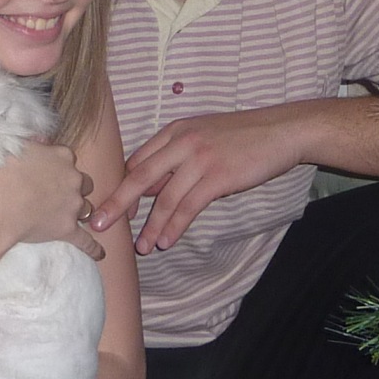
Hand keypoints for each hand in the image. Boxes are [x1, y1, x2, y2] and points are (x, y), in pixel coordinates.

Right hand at [0, 141, 104, 259]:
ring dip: (79, 211)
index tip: (49, 172)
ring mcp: (72, 205)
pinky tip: (100, 254)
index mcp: (61, 156)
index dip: (59, 167)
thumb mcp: (17, 145)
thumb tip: (42, 139)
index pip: (68, 158)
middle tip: (59, 194)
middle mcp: (73, 179)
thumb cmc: (1, 172)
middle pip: (84, 183)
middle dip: (75, 188)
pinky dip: (93, 248)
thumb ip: (34, 142)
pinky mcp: (67, 228)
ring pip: (86, 208)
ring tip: (68, 216)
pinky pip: (85, 240)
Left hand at [98, 107, 307, 253]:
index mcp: (175, 131)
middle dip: (116, 204)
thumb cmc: (244, 136)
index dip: (121, 187)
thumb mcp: (203, 136)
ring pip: (164, 198)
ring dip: (150, 226)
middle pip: (139, 177)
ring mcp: (199, 159)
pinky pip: (188, 207)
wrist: (281, 131)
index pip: (138, 161)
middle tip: (97, 225)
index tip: (109, 208)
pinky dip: (174, 226)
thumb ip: (177, 157)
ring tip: (140, 247)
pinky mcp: (217, 177)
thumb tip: (152, 187)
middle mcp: (182, 142)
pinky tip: (165, 241)